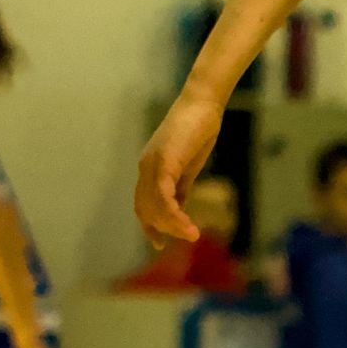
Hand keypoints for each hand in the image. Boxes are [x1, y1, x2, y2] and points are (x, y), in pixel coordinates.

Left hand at [136, 92, 224, 249]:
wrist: (203, 103)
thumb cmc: (199, 128)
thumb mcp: (188, 164)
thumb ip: (181, 185)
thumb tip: (179, 206)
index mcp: (150, 168)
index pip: (143, 204)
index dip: (150, 225)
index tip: (160, 243)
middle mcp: (146, 168)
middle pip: (146, 209)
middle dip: (164, 228)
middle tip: (187, 237)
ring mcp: (153, 164)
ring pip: (154, 206)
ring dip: (173, 225)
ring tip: (192, 235)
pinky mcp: (164, 162)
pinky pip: (165, 196)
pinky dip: (175, 214)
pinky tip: (188, 224)